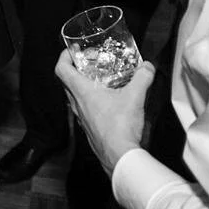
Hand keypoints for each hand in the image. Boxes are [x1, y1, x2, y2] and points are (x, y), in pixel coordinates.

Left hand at [56, 50, 154, 173]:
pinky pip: (84, 110)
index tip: (71, 51)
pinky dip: (91, 102)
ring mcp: (81, 118)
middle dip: (75, 69)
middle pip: (66, 82)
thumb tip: (147, 67)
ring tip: (100, 81)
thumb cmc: (120, 127)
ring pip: (75, 97)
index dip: (63, 57)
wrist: (119, 157)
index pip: (61, 69)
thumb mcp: (135, 97)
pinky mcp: (89, 128)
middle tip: (89, 63)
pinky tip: (107, 103)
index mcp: (82, 92)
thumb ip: (142, 78)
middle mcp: (77, 104)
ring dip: (83, 86)